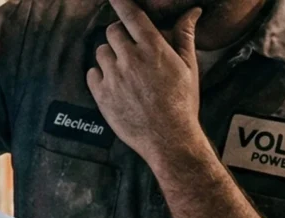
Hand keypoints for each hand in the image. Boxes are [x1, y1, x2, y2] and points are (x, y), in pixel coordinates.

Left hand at [86, 0, 203, 165]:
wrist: (168, 138)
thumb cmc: (182, 102)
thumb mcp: (189, 66)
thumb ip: (184, 36)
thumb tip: (192, 11)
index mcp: (153, 48)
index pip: (131, 15)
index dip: (120, 2)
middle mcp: (130, 59)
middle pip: (112, 31)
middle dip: (119, 36)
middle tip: (129, 48)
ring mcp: (114, 78)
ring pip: (100, 52)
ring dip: (109, 56)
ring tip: (124, 70)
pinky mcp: (101, 96)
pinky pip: (92, 74)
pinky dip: (99, 75)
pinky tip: (114, 84)